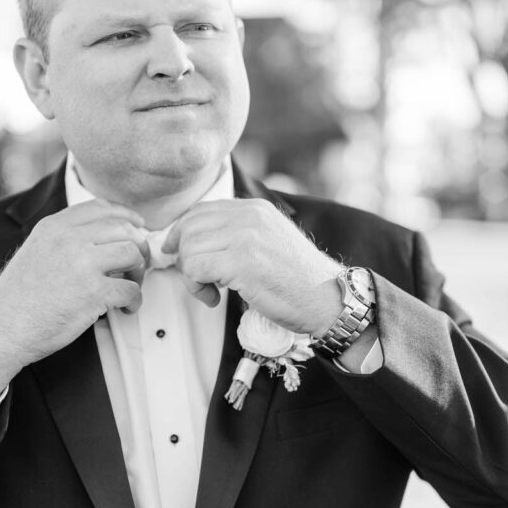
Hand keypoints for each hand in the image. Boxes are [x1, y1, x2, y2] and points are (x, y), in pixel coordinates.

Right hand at [0, 201, 149, 395]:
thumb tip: (105, 239)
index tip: (138, 227)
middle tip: (136, 267)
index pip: (101, 207)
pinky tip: (125, 308)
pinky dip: (135, 300)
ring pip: (133, 253)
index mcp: (55, 227)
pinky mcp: (93, 293)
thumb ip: (66, 239)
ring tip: (130, 287)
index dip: (127, 216)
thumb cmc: (20, 297)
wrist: (1, 328)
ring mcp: (82, 264)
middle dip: (138, 247)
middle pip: (124, 228)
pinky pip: (131, 289)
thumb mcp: (37, 251)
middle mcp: (69, 239)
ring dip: (139, 272)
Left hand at [162, 198, 342, 334]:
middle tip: (199, 280)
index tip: (180, 255)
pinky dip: (196, 288)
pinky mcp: (241, 262)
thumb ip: (238, 236)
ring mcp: (245, 237)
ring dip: (191, 277)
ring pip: (188, 249)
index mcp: (254, 209)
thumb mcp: (268, 243)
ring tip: (212, 291)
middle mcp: (249, 216)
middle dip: (184, 257)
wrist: (328, 299)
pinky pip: (195, 269)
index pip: (200, 211)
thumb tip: (195, 245)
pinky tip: (215, 298)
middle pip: (189, 228)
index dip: (182, 234)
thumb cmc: (299, 282)